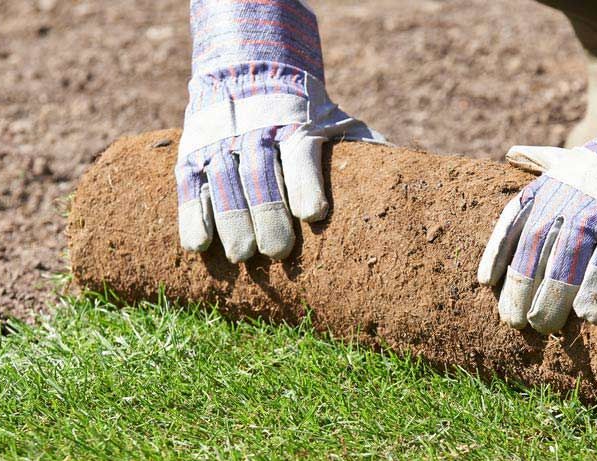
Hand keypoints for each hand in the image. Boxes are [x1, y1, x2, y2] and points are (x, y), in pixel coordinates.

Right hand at [176, 0, 384, 262]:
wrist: (249, 69)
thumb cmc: (305, 113)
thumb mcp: (335, 121)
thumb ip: (362, 147)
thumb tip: (406, 174)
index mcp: (295, 127)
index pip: (300, 155)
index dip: (306, 184)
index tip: (313, 215)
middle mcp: (256, 134)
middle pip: (260, 177)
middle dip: (268, 215)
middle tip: (277, 252)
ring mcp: (221, 145)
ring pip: (224, 185)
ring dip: (233, 223)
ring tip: (243, 256)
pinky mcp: (194, 156)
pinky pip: (190, 188)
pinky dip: (192, 217)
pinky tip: (199, 247)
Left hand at [478, 53, 596, 332]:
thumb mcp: (578, 155)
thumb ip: (543, 160)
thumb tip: (511, 152)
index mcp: (553, 181)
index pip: (514, 218)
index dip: (497, 251)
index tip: (484, 283)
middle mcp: (571, 192)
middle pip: (537, 246)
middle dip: (522, 286)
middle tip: (517, 322)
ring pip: (570, 257)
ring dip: (553, 296)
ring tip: (544, 327)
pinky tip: (590, 317)